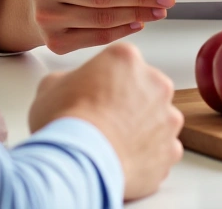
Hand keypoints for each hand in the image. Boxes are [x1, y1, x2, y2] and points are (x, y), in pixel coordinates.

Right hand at [27, 42, 183, 199]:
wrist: (78, 163)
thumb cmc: (64, 124)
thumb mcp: (50, 87)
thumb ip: (69, 79)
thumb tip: (70, 87)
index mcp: (126, 59)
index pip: (120, 64)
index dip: (104, 82)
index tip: (94, 96)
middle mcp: (156, 84)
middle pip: (145, 90)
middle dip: (129, 104)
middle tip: (103, 121)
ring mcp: (167, 118)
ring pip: (157, 121)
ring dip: (141, 130)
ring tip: (112, 144)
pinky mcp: (171, 149)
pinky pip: (162, 150)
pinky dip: (147, 156)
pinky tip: (124, 160)